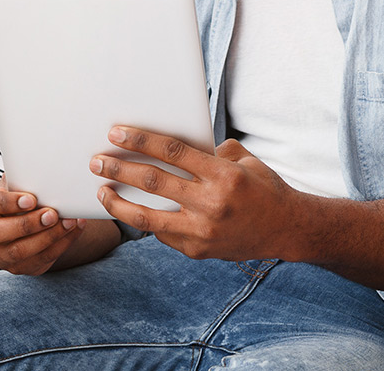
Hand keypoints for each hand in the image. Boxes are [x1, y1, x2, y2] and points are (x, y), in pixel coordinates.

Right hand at [0, 181, 85, 274]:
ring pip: (16, 253)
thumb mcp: (6, 184)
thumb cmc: (9, 194)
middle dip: (25, 225)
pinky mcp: (14, 269)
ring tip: (68, 221)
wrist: (15, 217)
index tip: (31, 198)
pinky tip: (73, 230)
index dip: (3, 203)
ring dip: (47, 237)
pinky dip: (59, 246)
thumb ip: (13, 182)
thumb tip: (35, 177)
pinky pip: (37, 262)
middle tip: (52, 214)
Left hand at [92, 128, 312, 262]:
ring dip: (118, 203)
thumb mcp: (243, 161)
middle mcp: (211, 204)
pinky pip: (162, 234)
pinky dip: (146, 221)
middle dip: (118, 169)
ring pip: (147, 218)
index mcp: (223, 175)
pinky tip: (133, 210)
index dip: (141, 140)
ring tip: (101, 191)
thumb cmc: (264, 188)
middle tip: (96, 161)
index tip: (116, 133)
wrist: (287, 230)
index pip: (172, 151)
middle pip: (153, 182)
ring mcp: (202, 232)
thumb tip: (171, 143)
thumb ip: (210, 151)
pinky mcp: (197, 251)